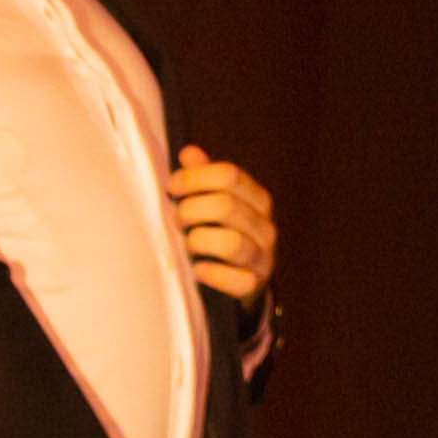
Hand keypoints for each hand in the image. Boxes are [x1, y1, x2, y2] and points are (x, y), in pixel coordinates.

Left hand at [168, 144, 277, 302]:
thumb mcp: (215, 203)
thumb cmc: (221, 233)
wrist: (242, 281)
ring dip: (199, 241)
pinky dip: (211, 274)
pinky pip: (236, 281)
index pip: (229, 175)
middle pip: (226, 206)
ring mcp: (263, 257)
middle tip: (176, 219)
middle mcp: (265, 226)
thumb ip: (204, 178)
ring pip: (231, 243)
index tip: (171, 187)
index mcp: (257, 199)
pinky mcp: (255, 285)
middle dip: (191, 211)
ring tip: (187, 243)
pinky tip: (197, 269)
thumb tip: (188, 153)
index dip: (194, 178)